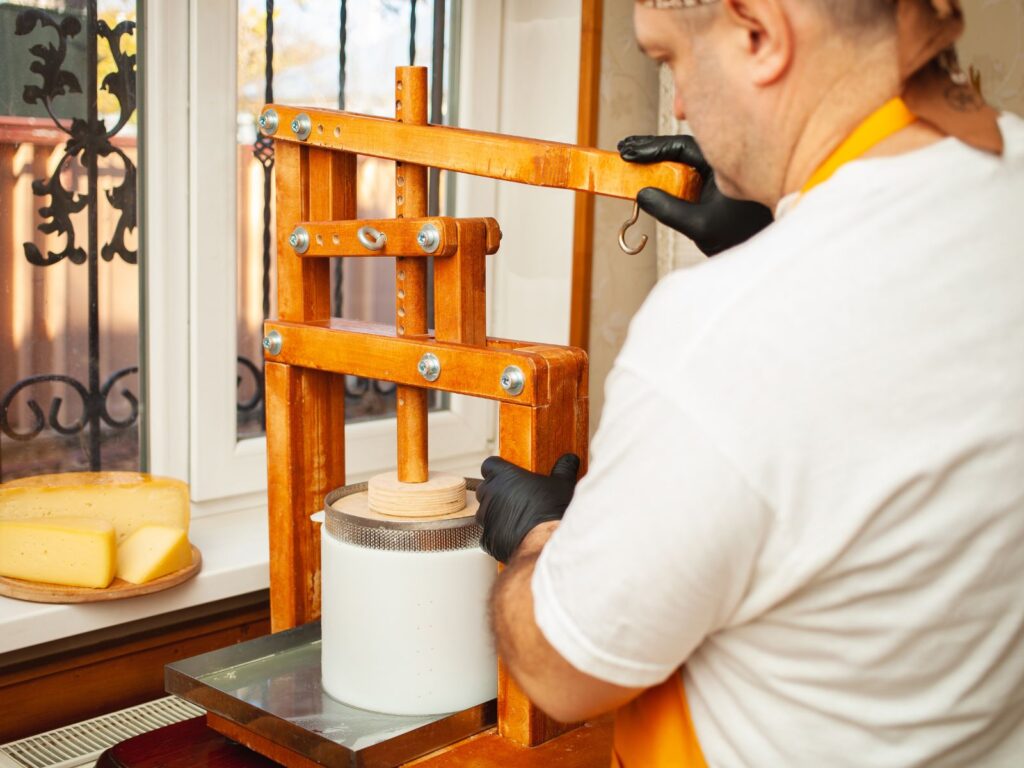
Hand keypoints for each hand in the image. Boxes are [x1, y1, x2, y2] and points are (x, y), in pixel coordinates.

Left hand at [475, 454, 580, 563]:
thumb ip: (563, 469)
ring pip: (484, 512)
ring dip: (495, 514)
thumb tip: (570, 459)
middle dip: (496, 492)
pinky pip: (488, 534)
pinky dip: (497, 535)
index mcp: (504, 475)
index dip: (498, 470)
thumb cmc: (552, 509)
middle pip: (485, 488)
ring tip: (516, 519)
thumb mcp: (562, 484)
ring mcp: (485, 517)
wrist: (546, 542)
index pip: (490, 465)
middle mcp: (490, 493)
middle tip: (515, 498)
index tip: (508, 475)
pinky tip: (514, 536)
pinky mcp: (486, 538)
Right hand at [618, 134, 772, 255]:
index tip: (629, 151)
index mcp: (723, 164)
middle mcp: (721, 163)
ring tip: (632, 157)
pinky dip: (667, 170)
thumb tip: (642, 194)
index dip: (651, 148)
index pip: (681, 147)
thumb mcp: (700, 226)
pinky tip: (651, 172)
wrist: (765, 247)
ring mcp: (719, 173)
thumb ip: (669, 210)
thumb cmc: (744, 235)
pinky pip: (688, 171)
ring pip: (684, 158)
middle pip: (681, 147)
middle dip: (651, 147)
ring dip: (658, 157)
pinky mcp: (715, 185)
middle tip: (624, 148)